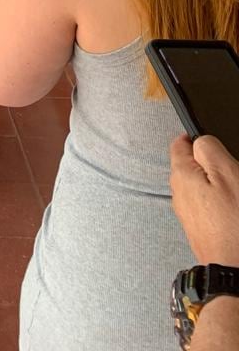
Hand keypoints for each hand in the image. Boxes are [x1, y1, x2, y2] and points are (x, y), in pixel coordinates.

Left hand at [170, 135, 238, 266]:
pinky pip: (210, 208)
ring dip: (221, 188)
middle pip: (194, 166)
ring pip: (204, 187)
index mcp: (180, 175)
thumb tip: (199, 138)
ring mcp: (189, 214)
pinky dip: (223, 207)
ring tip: (237, 200)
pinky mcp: (201, 230)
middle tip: (235, 177)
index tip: (218, 147)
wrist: (236, 272)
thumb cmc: (235, 226)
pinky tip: (236, 216)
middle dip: (214, 166)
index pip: (180, 143)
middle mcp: (179, 194)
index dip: (199, 139)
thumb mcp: (226, 174)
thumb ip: (208, 148)